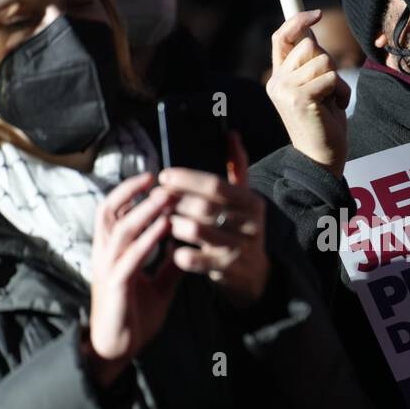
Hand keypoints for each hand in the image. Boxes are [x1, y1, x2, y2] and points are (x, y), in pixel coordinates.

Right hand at [87, 172, 183, 384]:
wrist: (118, 350)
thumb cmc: (134, 317)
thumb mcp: (159, 284)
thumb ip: (169, 263)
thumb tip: (185, 244)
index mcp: (112, 253)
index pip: (113, 212)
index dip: (129, 192)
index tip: (153, 178)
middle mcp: (105, 255)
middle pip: (108, 211)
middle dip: (131, 192)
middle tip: (157, 178)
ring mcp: (108, 269)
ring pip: (120, 230)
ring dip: (143, 211)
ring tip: (164, 196)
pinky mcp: (116, 286)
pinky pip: (131, 256)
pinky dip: (148, 239)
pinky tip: (165, 228)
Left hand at [158, 131, 270, 308]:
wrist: (254, 274)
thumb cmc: (240, 228)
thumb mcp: (243, 199)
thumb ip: (237, 167)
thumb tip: (231, 134)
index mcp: (252, 202)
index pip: (215, 185)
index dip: (186, 179)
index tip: (164, 176)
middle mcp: (250, 224)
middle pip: (203, 207)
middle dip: (175, 201)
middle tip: (156, 199)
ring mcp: (239, 248)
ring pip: (196, 230)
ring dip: (174, 224)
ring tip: (163, 219)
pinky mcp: (227, 270)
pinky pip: (193, 259)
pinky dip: (178, 253)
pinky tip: (171, 248)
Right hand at [265, 9, 350, 176]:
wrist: (321, 158)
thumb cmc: (323, 123)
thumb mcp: (315, 87)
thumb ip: (310, 64)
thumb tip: (311, 33)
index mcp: (278, 77)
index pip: (281, 37)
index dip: (296, 21)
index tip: (316, 14)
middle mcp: (276, 82)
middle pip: (309, 47)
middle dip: (328, 62)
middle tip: (330, 88)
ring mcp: (286, 90)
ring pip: (322, 61)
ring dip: (337, 79)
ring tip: (332, 100)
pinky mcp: (299, 99)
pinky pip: (331, 77)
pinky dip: (342, 91)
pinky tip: (336, 108)